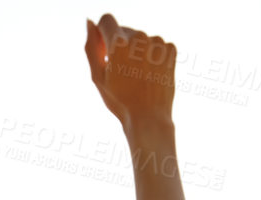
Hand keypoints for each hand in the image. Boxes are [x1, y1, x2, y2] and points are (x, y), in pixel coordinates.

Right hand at [84, 14, 175, 132]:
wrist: (149, 118)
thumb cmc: (120, 101)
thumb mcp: (97, 76)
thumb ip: (91, 47)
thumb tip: (90, 23)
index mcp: (119, 43)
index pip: (106, 19)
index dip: (102, 34)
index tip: (106, 52)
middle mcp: (140, 37)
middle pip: (124, 31)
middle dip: (120, 46)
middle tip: (122, 73)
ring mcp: (157, 42)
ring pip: (140, 39)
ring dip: (136, 52)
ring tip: (137, 76)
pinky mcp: (170, 49)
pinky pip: (156, 45)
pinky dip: (151, 56)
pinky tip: (149, 74)